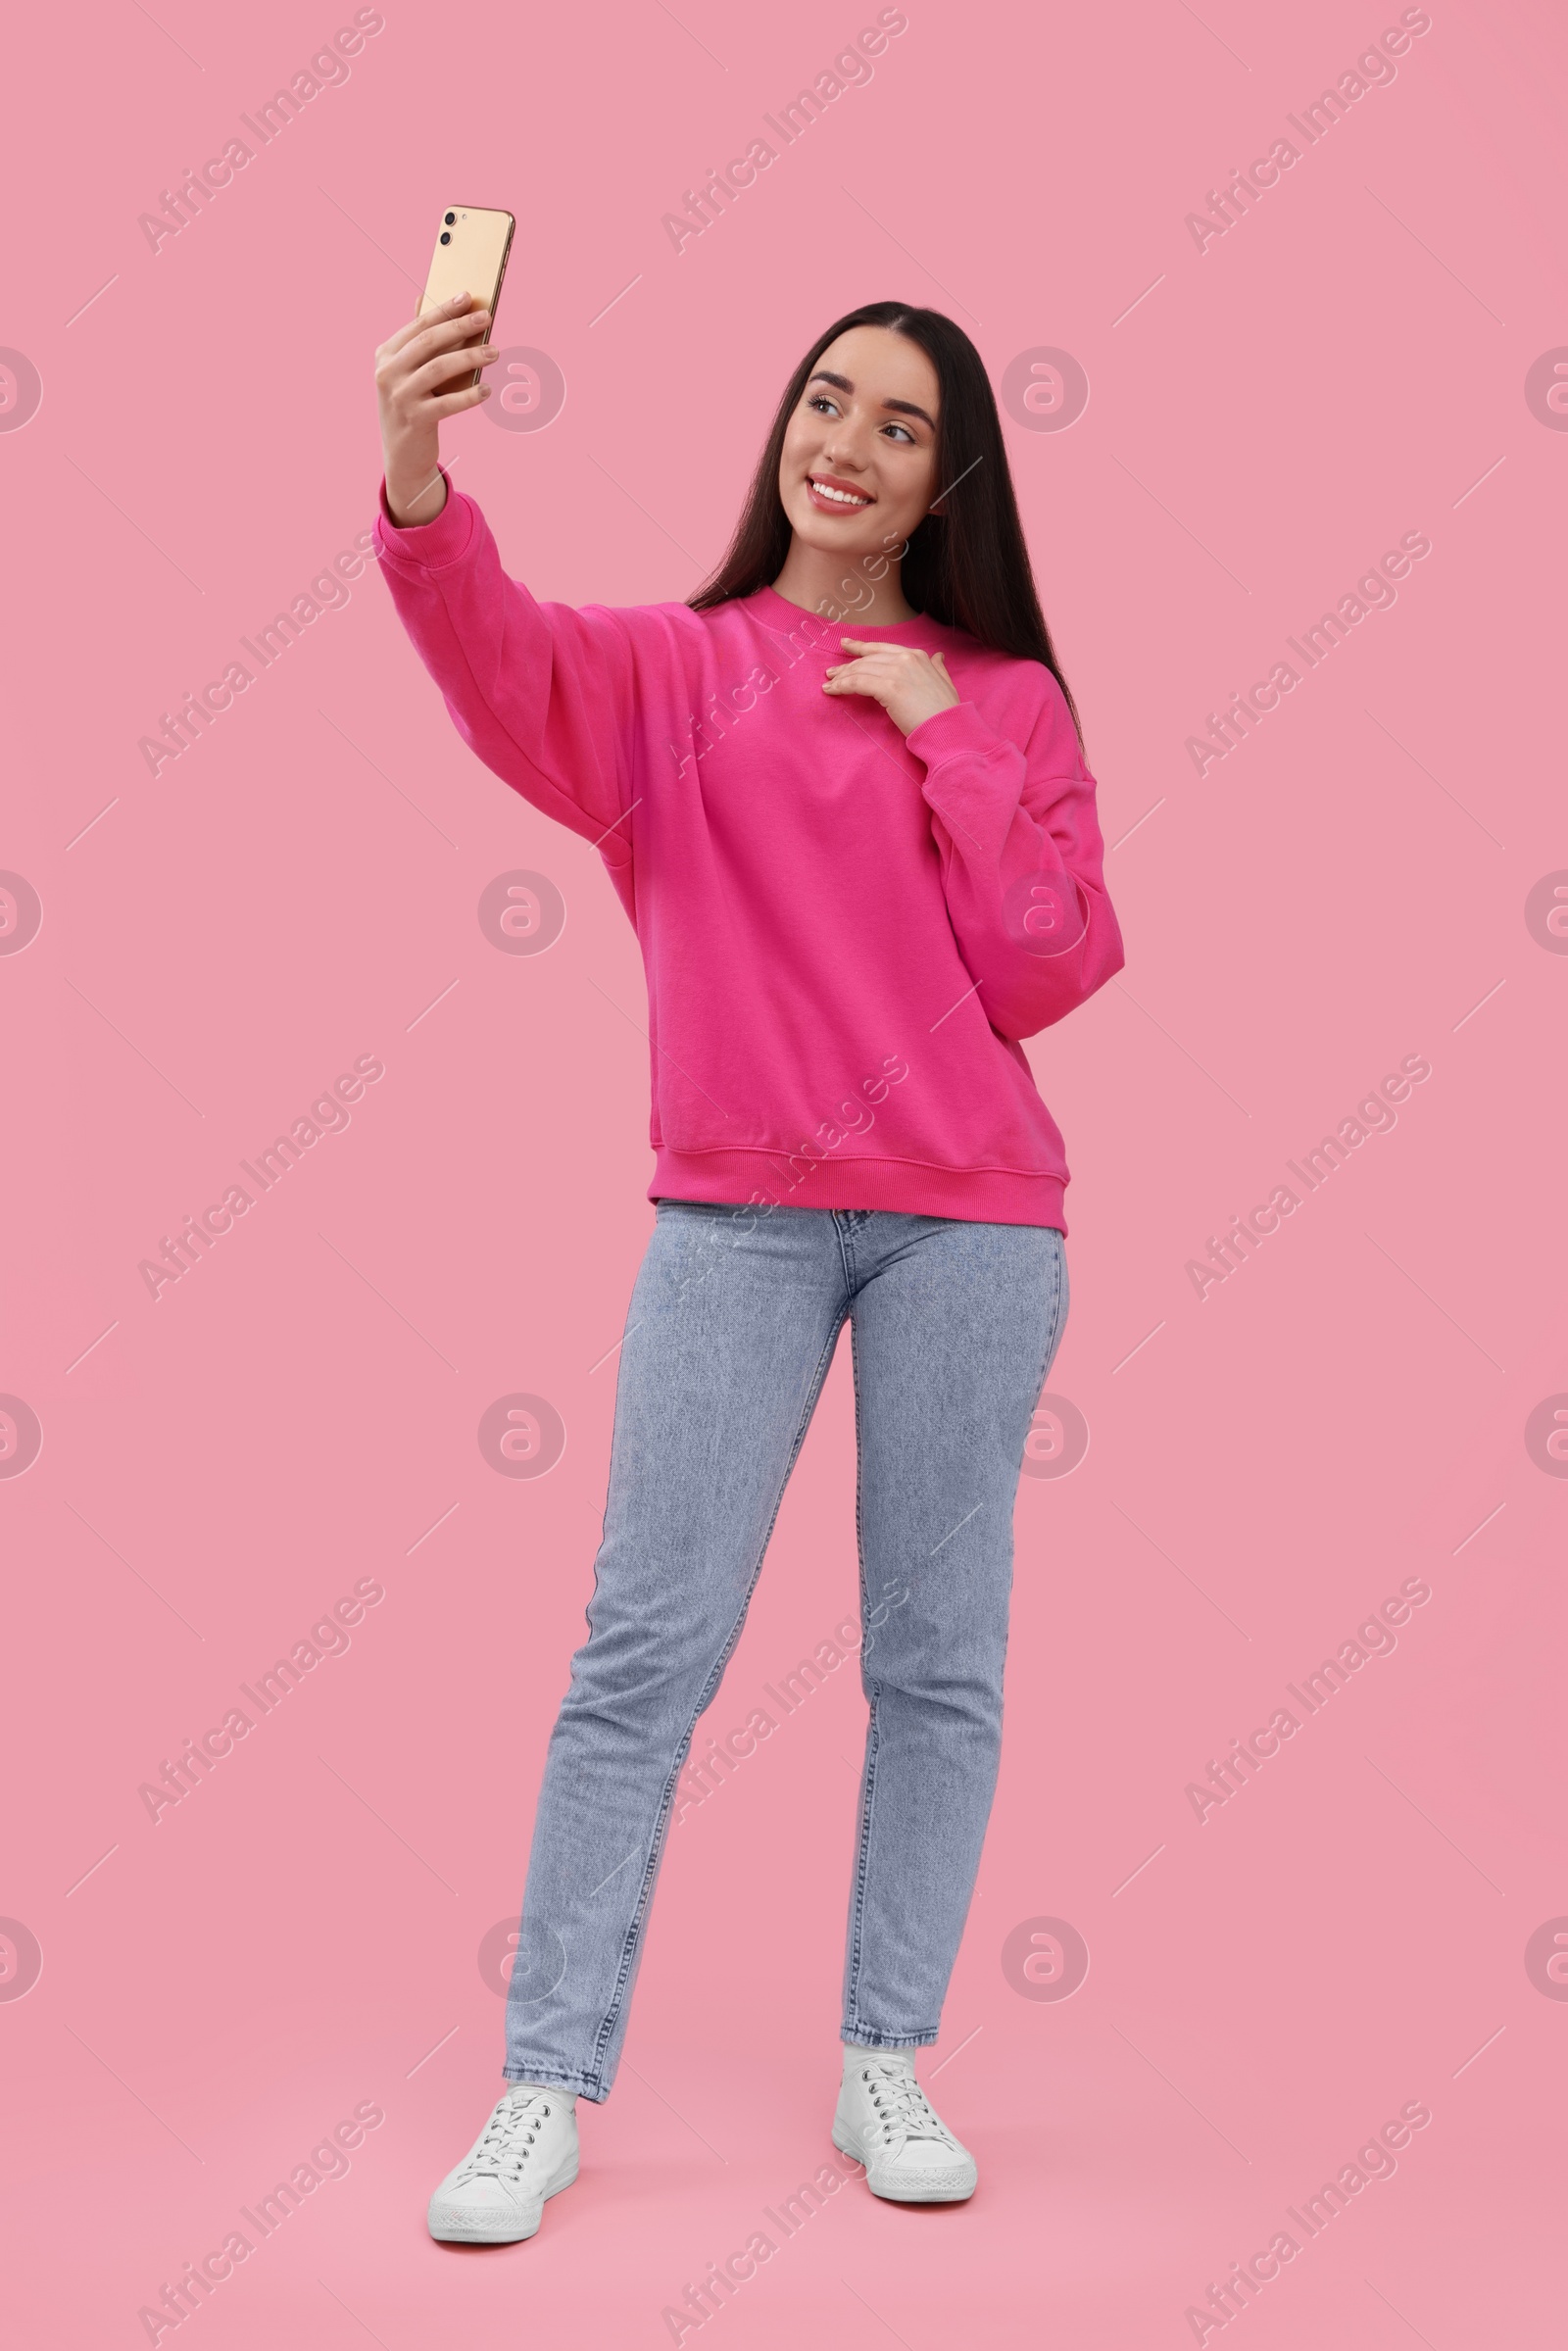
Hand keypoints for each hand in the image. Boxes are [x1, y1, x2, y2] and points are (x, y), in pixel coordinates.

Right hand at [375, 293, 500, 526]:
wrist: (401, 454)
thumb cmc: (410, 405)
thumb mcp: (406, 372)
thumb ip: (415, 339)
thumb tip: (423, 298)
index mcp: (385, 355)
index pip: (418, 325)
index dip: (444, 310)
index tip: (468, 296)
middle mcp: (387, 373)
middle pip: (429, 342)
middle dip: (460, 327)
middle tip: (487, 318)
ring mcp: (399, 396)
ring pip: (440, 369)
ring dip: (471, 357)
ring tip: (495, 351)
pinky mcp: (415, 419)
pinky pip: (448, 403)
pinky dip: (470, 396)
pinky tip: (488, 389)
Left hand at [822, 639, 960, 736]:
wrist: (947, 727)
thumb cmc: (945, 711)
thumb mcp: (945, 682)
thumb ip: (938, 667)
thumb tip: (937, 656)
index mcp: (918, 656)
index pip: (882, 649)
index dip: (862, 647)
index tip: (847, 645)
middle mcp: (906, 659)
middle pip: (868, 659)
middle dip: (848, 665)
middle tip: (832, 671)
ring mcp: (897, 672)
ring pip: (860, 669)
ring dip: (841, 677)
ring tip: (829, 682)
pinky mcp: (888, 687)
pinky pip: (857, 682)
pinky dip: (842, 685)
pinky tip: (832, 690)